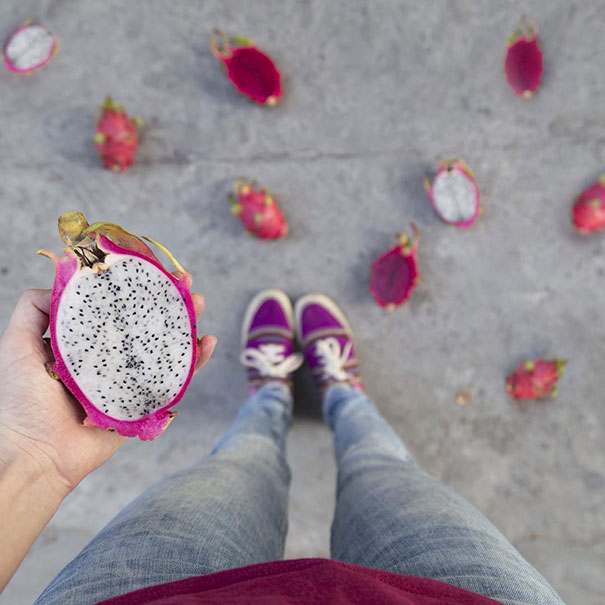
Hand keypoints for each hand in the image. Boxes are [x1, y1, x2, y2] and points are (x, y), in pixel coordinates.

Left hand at [0, 289, 216, 493]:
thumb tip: (58, 278)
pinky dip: (195, 362)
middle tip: (185, 283)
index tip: (150, 268)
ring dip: (187, 323)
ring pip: (166, 347)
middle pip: (148, 323)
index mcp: (86, 343)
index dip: (137, 286)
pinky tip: (206, 343)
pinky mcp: (145, 402)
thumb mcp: (18, 346)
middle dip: (169, 300)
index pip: (117, 307)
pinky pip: (175, 380)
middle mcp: (112, 358)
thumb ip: (31, 311)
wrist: (38, 453)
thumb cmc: (23, 402)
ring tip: (199, 303)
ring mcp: (131, 380)